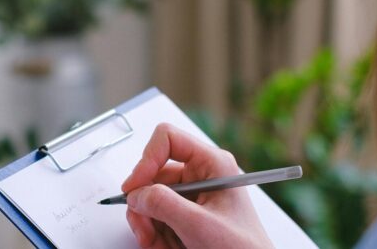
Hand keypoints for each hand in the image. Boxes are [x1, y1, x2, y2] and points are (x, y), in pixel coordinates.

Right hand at [121, 123, 273, 248]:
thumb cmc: (242, 248)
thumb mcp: (199, 225)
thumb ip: (163, 205)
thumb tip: (136, 194)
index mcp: (212, 164)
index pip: (168, 139)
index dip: (146, 160)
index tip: (134, 187)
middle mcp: (201, 175)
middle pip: (153, 175)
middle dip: (145, 205)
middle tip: (145, 229)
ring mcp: (192, 196)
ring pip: (151, 199)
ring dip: (148, 224)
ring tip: (158, 244)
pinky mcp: (186, 214)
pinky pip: (156, 217)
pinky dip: (154, 234)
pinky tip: (166, 247)